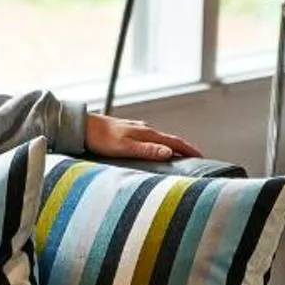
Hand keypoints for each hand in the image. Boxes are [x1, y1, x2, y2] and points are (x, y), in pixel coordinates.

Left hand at [84, 113, 202, 163]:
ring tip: (179, 156)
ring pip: (160, 138)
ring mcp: (136, 129)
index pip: (174, 141)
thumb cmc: (101, 138)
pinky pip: (150, 139)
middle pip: (170, 139)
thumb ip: (147, 150)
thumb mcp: (125, 147)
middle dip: (184, 148)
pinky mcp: (128, 132)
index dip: (189, 149)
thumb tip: (170, 152)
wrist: (83, 127)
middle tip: (196, 157)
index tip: (202, 156)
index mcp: (147, 133)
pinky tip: (154, 149)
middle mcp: (144, 129)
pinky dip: (159, 145)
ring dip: (172, 146)